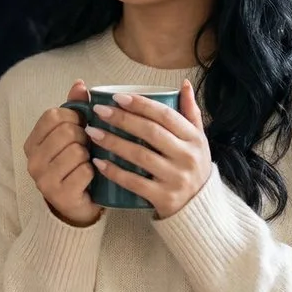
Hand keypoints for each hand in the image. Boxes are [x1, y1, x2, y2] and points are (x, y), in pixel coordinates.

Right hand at [24, 80, 101, 227]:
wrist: (76, 207)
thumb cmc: (74, 166)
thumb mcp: (71, 136)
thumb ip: (74, 109)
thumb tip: (80, 84)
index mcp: (32, 142)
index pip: (53, 115)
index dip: (74, 117)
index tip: (81, 127)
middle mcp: (32, 160)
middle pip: (67, 131)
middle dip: (84, 137)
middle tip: (86, 149)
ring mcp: (43, 179)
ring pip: (77, 150)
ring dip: (89, 156)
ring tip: (86, 164)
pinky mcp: (59, 195)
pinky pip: (85, 171)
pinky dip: (93, 173)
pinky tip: (89, 179)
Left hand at [86, 80, 211, 219]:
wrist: (199, 208)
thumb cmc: (194, 167)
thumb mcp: (198, 139)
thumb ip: (190, 112)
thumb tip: (183, 84)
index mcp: (194, 138)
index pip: (165, 115)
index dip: (141, 104)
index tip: (118, 97)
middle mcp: (187, 157)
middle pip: (150, 132)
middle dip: (122, 119)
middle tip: (99, 110)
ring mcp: (176, 178)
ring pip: (140, 156)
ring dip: (113, 142)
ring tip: (92, 132)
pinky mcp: (164, 198)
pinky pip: (135, 183)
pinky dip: (115, 172)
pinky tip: (98, 161)